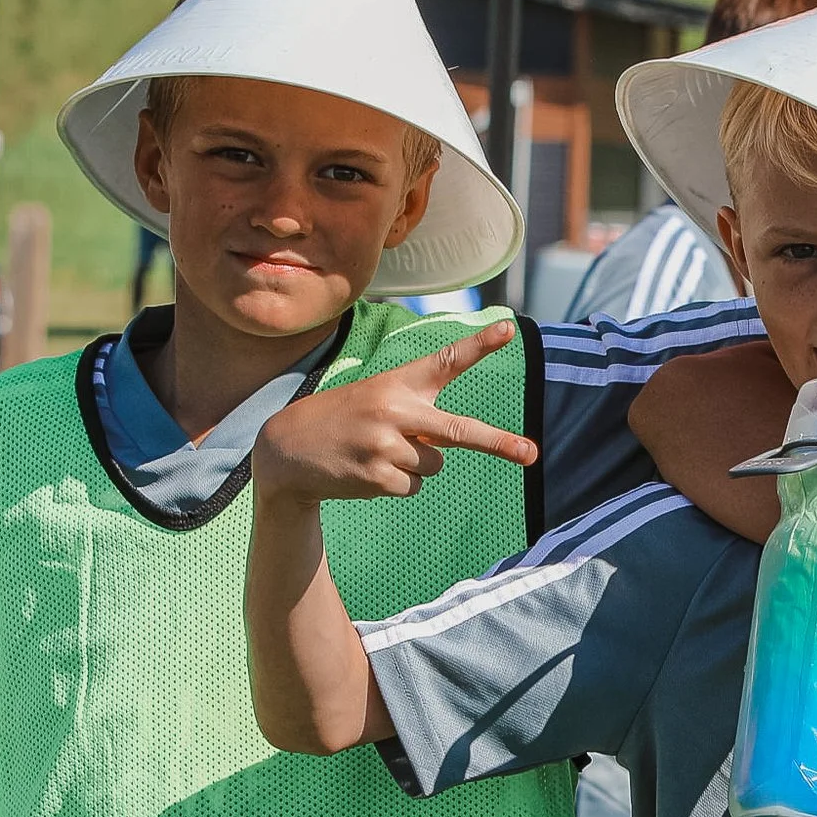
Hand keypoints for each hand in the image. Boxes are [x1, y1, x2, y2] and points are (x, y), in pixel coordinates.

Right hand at [252, 321, 532, 504]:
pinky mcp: (377, 476)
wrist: (285, 450)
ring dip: (412, 467)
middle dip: (499, 443)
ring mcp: (386, 445)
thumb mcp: (376, 403)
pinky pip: (413, 488)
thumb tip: (453, 444)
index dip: (479, 345)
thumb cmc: (342, 422)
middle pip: (459, 430)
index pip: (445, 361)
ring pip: (433, 467)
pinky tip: (364, 471)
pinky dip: (395, 486)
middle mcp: (394, 410)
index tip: (509, 329)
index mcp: (397, 384)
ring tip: (372, 453)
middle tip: (531, 454)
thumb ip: (417, 415)